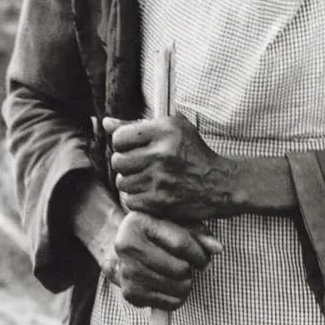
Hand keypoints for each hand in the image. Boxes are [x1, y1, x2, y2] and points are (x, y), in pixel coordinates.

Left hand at [105, 114, 241, 220]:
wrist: (219, 183)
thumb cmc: (193, 152)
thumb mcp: (172, 129)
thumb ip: (136, 126)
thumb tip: (106, 123)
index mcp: (165, 130)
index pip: (119, 137)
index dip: (122, 144)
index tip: (133, 148)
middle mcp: (162, 153)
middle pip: (117, 161)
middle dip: (126, 164)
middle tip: (140, 166)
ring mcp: (160, 179)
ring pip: (122, 183)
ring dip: (132, 182)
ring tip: (147, 179)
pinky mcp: (160, 201)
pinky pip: (130, 201)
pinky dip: (138, 199)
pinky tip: (151, 192)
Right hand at [112, 211, 221, 310]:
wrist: (129, 247)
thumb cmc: (159, 231)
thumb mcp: (177, 223)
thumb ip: (199, 233)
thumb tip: (218, 248)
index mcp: (138, 221)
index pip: (181, 243)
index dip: (200, 253)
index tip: (204, 257)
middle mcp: (126, 246)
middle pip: (180, 269)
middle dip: (191, 268)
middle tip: (187, 264)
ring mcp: (126, 272)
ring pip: (177, 287)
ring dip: (186, 283)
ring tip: (178, 273)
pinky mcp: (130, 294)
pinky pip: (169, 304)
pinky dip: (177, 297)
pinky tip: (171, 285)